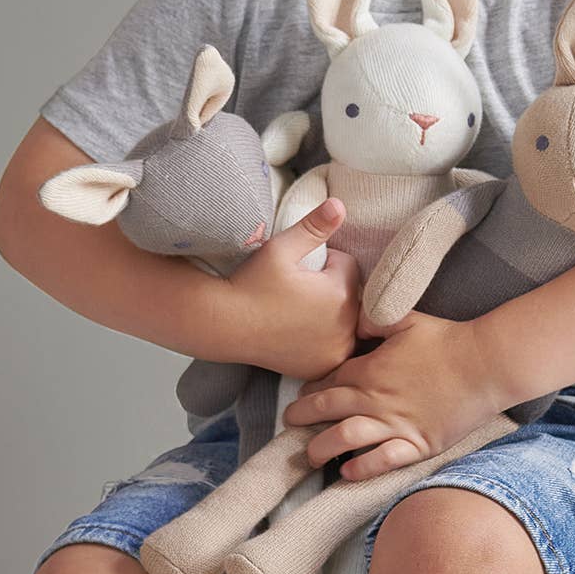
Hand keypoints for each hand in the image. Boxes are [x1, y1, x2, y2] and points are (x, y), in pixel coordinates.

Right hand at [225, 198, 360, 379]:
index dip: (327, 262)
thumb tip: (340, 204)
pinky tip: (301, 332)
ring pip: (347, 322)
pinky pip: (335, 347)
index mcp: (340, 295)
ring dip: (333, 314)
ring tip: (300, 309)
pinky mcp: (320, 369)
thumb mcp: (282, 247)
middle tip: (299, 288)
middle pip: (352, 295)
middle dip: (333, 288)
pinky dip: (325, 339)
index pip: (350, 266)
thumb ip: (315, 226)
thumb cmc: (251, 283)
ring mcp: (333, 353)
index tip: (302, 268)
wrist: (222, 324)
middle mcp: (344, 329)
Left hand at [281, 310, 503, 480]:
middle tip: (289, 424)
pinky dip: (362, 469)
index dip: (311, 389)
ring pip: (346, 440)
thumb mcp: (406, 318)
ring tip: (310, 456)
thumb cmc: (446, 339)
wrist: (484, 364)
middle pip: (328, 411)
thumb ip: (374, 319)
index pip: (330, 381)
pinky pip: (382, 461)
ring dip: (322, 449)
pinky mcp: (417, 444)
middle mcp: (376, 400)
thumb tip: (353, 322)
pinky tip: (348, 473)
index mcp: (371, 369)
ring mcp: (396, 425)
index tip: (301, 394)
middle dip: (303, 418)